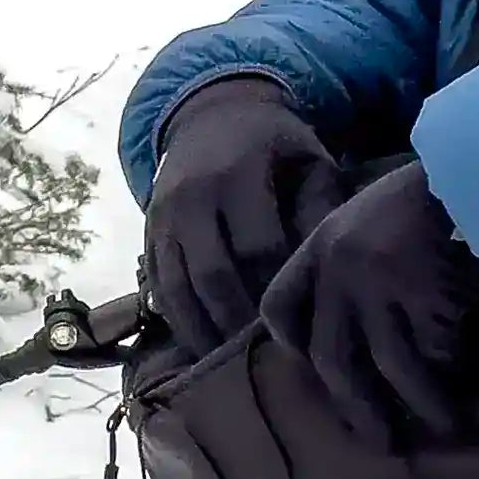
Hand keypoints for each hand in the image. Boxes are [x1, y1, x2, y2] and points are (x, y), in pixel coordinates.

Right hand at [143, 76, 352, 353]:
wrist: (213, 113)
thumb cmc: (276, 146)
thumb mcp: (309, 161)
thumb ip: (321, 209)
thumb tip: (331, 272)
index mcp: (239, 173)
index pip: (259, 247)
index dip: (280, 291)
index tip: (306, 324)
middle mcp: (192, 195)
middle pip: (215, 276)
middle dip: (243, 323)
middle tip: (273, 361)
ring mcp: (163, 216)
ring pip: (179, 289)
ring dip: (207, 332)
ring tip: (238, 365)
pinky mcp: (148, 233)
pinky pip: (159, 288)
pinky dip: (181, 322)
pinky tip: (206, 347)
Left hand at [259, 161, 478, 442]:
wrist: (471, 169)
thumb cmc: (421, 195)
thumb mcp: (364, 218)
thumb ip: (345, 263)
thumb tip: (352, 330)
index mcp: (320, 247)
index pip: (280, 305)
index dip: (288, 342)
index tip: (305, 362)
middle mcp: (341, 271)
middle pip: (333, 356)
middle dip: (356, 406)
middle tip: (379, 439)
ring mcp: (382, 286)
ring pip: (391, 364)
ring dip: (418, 403)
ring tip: (442, 427)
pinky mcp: (425, 293)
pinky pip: (435, 347)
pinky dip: (448, 368)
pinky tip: (467, 383)